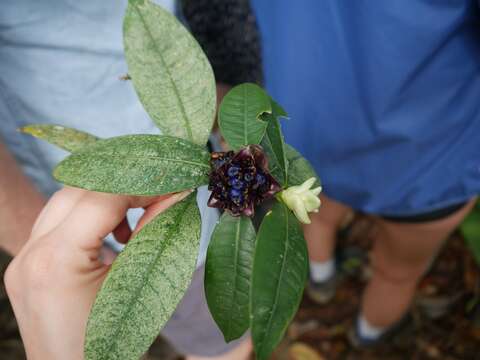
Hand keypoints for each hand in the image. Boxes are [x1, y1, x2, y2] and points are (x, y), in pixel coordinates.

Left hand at [4, 187, 190, 359]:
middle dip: (126, 186)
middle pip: (81, 190)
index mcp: (56, 261)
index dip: (144, 186)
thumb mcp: (140, 285)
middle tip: (161, 193)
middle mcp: (30, 255)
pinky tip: (114, 234)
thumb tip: (176, 195)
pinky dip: (89, 216)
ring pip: (66, 201)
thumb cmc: (113, 343)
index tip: (174, 186)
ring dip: (106, 199)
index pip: (104, 197)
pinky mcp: (27, 265)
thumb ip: (157, 233)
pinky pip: (57, 222)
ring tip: (137, 217)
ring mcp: (23, 259)